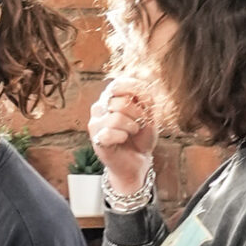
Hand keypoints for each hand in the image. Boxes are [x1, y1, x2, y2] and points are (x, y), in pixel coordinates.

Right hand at [88, 78, 155, 196]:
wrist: (137, 161)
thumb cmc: (141, 137)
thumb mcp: (149, 115)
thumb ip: (145, 101)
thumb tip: (143, 92)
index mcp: (110, 98)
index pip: (118, 84)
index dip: (135, 90)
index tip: (147, 102)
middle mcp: (100, 108)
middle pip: (120, 101)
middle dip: (138, 112)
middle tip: (141, 123)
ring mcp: (95, 124)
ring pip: (116, 117)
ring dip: (132, 126)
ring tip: (133, 132)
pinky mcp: (96, 140)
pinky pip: (110, 133)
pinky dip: (122, 136)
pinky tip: (123, 139)